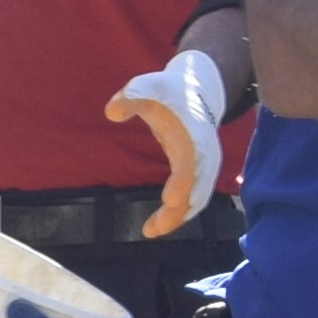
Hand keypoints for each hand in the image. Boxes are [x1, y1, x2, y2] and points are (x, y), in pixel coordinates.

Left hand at [108, 43, 233, 221]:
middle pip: (196, 189)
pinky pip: (194, 199)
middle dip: (178, 211)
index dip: (182, 182)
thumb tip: (111, 112)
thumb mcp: (150, 86)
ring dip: (177, 218)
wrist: (197, 93)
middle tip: (153, 229)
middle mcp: (205, 156)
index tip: (169, 199)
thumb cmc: (170, 92)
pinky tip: (160, 225)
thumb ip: (132, 96)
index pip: (190, 163)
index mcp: (194, 136)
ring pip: (197, 200)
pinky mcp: (201, 174)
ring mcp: (206, 167)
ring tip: (150, 231)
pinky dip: (180, 214)